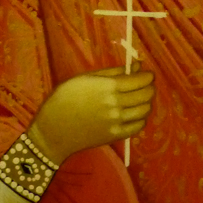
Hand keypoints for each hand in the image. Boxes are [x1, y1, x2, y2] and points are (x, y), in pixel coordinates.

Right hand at [27, 66, 153, 165]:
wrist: (53, 131)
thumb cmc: (64, 99)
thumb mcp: (85, 78)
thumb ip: (112, 72)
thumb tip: (136, 67)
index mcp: (108, 87)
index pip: (140, 80)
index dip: (148, 76)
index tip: (147, 74)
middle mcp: (116, 104)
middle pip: (146, 94)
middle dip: (149, 87)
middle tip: (145, 85)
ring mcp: (117, 121)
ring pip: (145, 110)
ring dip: (146, 102)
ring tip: (139, 99)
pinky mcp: (116, 136)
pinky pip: (138, 126)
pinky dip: (140, 118)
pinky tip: (133, 114)